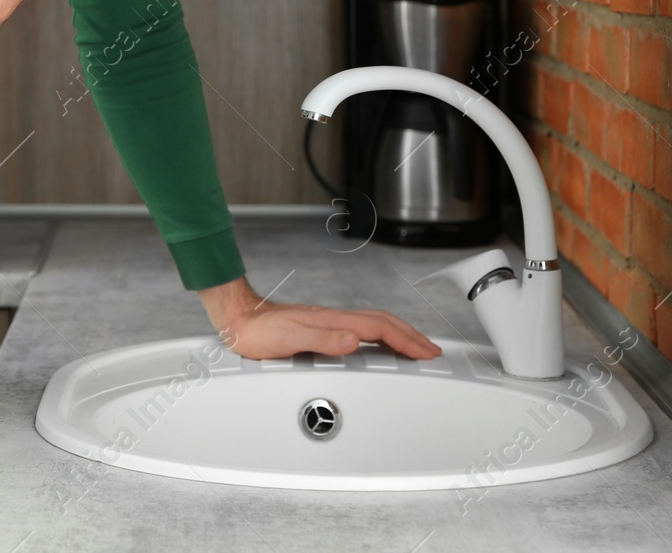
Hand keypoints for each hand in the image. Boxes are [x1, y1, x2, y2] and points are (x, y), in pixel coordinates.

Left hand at [197, 276, 442, 360]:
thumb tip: (354, 341)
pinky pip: (361, 329)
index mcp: (333, 321)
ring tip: (414, 347)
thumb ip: (323, 341)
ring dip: (399, 334)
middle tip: (432, 350)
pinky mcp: (322, 328)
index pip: (379, 328)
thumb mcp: (289, 340)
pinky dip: (379, 336)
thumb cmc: (258, 332)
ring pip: (374, 324)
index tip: (426, 352)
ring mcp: (329, 322)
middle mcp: (334, 319)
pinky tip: (378, 345)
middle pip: (383, 323)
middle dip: (411, 336)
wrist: (239, 320)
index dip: (406, 340)